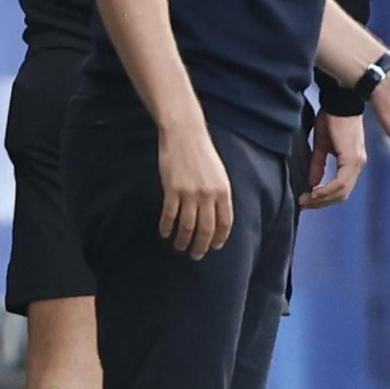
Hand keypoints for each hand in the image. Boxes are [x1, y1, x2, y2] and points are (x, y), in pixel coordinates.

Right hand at [157, 121, 232, 258]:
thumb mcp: (218, 173)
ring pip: (187, 226)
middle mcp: (208, 195)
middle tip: (196, 255)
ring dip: (183, 240)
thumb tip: (216, 217)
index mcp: (223, 191)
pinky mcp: (172, 189)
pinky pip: (170, 215)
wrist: (184, 133)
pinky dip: (167, 227)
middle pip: (206, 229)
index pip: (225, 223)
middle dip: (201, 246)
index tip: (213, 247)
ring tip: (179, 247)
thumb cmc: (202, 152)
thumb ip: (219, 194)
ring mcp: (189, 193)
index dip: (219, 238)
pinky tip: (164, 232)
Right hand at [299, 112, 366, 209]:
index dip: (323, 198)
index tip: (306, 200)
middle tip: (303, 204)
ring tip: (305, 200)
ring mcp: (356, 163)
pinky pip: (340, 182)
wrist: (339, 101)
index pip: (341, 189)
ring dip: (322, 199)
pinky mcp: (352, 159)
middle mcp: (357, 166)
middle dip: (321, 203)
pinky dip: (326, 190)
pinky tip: (313, 192)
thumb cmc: (331, 118)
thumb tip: (312, 182)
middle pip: (341, 195)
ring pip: (341, 192)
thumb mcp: (322, 144)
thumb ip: (318, 163)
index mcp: (352, 163)